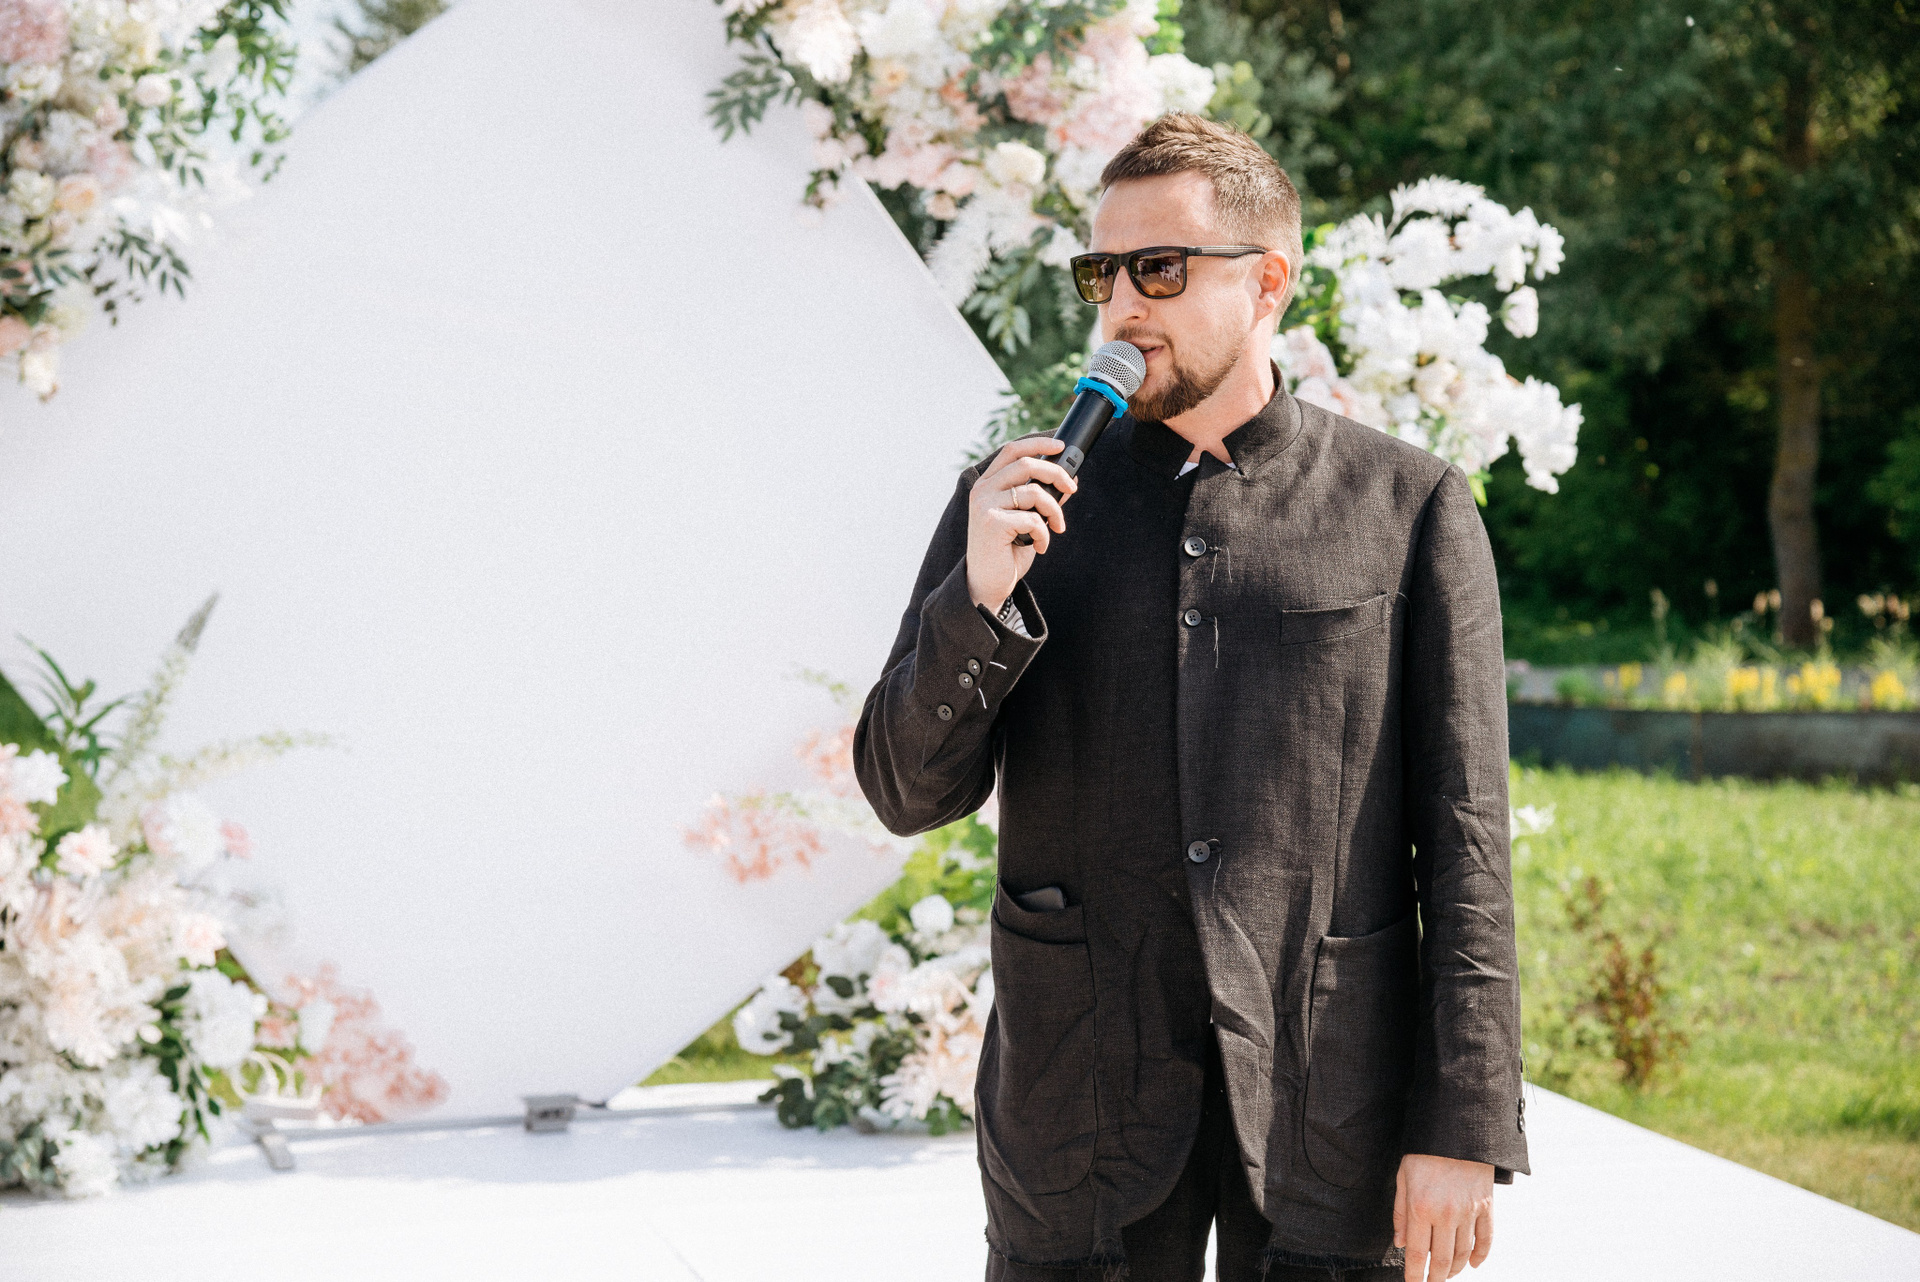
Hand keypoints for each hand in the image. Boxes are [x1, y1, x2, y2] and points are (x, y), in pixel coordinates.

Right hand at [966, 436, 1077, 610]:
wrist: (988, 583)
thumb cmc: (1007, 550)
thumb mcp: (1027, 519)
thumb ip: (1042, 497)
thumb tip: (1070, 478)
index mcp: (988, 484)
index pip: (1012, 451)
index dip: (1037, 443)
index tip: (1061, 446)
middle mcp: (982, 490)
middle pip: (1026, 464)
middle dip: (1057, 474)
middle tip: (1072, 489)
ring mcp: (984, 505)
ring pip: (1034, 492)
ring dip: (1054, 511)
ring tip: (1057, 527)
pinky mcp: (991, 523)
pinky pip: (1033, 519)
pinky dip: (1045, 534)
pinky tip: (1040, 546)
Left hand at [1395, 1153, 1494, 1281]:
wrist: (1456, 1130)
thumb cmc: (1424, 1153)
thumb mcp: (1403, 1178)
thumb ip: (1401, 1213)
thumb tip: (1401, 1243)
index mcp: (1421, 1208)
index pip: (1417, 1253)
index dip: (1415, 1275)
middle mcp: (1445, 1214)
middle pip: (1443, 1260)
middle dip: (1436, 1278)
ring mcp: (1468, 1211)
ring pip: (1464, 1253)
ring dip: (1456, 1269)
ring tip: (1448, 1273)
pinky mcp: (1486, 1206)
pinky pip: (1486, 1239)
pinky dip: (1482, 1256)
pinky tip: (1475, 1264)